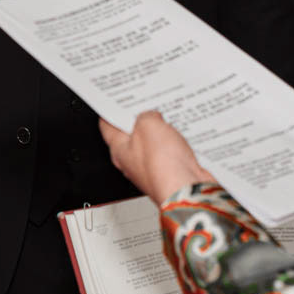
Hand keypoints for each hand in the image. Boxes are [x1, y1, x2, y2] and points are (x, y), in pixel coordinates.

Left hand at [97, 111, 216, 203]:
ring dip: (161, 133)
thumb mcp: (149, 125)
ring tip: (169, 122)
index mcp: (119, 150)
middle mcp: (133, 162)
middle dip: (141, 120)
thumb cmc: (163, 166)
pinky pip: (171, 155)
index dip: (111, 112)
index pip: (107, 127)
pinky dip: (176, 146)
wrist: (186, 190)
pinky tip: (183, 139)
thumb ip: (146, 116)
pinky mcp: (170, 173)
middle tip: (149, 107)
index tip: (116, 103)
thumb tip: (151, 116)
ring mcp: (152, 169)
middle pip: (132, 136)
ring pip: (154, 145)